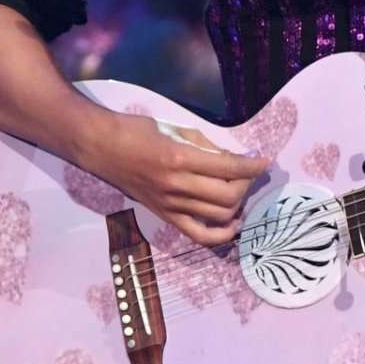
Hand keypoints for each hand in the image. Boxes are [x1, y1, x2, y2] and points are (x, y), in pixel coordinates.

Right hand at [82, 113, 271, 246]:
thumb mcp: (174, 129)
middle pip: (228, 195)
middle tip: (248, 172)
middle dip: (246, 183)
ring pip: (219, 215)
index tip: (264, 161)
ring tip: (238, 189)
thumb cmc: (135, 130)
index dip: (252, 165)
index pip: (228, 167)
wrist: (100, 148)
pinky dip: (221, 234)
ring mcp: (170, 204)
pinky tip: (233, 222)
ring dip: (237, 203)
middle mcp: (176, 185)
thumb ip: (205, 145)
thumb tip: (233, 157)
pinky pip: (199, 235)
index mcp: (179, 158)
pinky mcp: (164, 216)